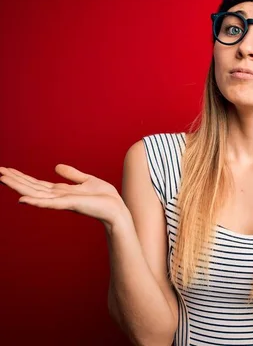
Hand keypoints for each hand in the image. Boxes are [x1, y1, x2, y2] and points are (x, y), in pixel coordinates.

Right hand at [0, 164, 127, 228]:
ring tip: (3, 179)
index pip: (36, 184)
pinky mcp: (70, 205)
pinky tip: (22, 200)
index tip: (6, 170)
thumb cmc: (105, 198)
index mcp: (61, 191)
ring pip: (35, 193)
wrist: (117, 209)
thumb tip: (55, 167)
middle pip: (31, 187)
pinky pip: (49, 203)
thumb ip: (71, 175)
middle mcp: (58, 197)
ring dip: (19, 187)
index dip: (21, 177)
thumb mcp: (87, 180)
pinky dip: (36, 201)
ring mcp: (62, 202)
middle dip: (15, 180)